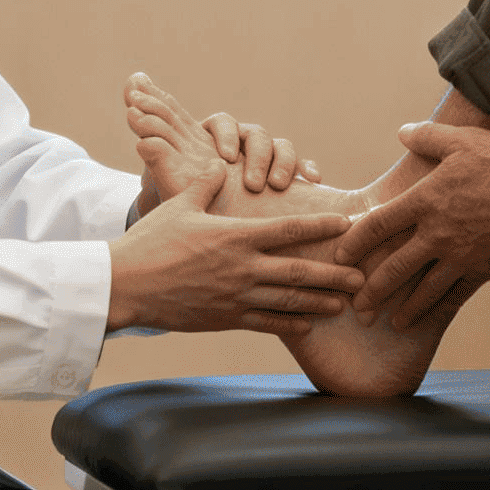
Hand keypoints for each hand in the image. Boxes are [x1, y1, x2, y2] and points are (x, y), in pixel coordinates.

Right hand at [109, 150, 364, 336]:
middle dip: (333, 274)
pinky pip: (266, 323)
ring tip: (345, 303)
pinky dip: (290, 324)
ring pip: (288, 301)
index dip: (319, 226)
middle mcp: (242, 268)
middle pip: (298, 271)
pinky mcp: (225, 318)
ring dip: (320, 301)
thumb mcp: (179, 206)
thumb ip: (204, 186)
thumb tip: (218, 164)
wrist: (126, 286)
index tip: (346, 224)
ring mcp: (236, 297)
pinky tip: (309, 325)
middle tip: (363, 276)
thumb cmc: (150, 242)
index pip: (287, 229)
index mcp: (234, 236)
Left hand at [125, 72, 317, 207]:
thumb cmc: (187, 203)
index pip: (216, 122)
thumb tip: (132, 111)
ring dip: (278, 161)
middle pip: (248, 131)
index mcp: (208, 140)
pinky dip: (307, 169)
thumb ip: (154, 148)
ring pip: (277, 144)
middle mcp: (237, 143)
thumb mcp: (169, 181)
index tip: (223, 154)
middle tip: (242, 174)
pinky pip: (302, 165)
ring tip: (272, 185)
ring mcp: (262, 159)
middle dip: (250, 151)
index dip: (223, 133)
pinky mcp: (284, 177)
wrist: (204, 233)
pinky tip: (312, 179)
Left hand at [333, 122, 489, 328]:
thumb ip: (428, 137)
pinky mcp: (482, 270)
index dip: (355, 241)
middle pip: (393, 266)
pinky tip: (425, 320)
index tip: (340, 254)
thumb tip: (401, 132)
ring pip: (420, 288)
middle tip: (355, 303)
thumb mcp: (463, 142)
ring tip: (387, 321)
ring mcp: (459, 256)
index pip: (378, 224)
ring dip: (401, 306)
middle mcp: (436, 233)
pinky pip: (453, 295)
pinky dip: (436, 310)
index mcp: (426, 201)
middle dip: (371, 287)